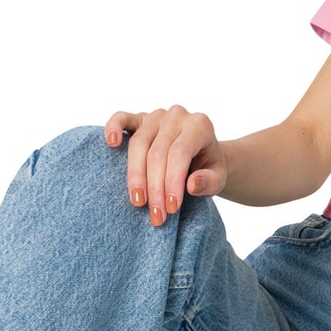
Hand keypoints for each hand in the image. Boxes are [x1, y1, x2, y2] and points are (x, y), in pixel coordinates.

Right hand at [103, 107, 228, 225]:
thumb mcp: (218, 178)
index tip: (171, 208)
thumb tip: (192, 185)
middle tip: (156, 215)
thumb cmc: (208, 167)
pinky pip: (122, 118)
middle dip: (155, 187)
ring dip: (136, 176)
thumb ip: (211, 182)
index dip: (172, 181)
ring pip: (138, 143)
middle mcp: (177, 116)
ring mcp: (156, 115)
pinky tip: (111, 144)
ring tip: (138, 202)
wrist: (202, 155)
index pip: (180, 153)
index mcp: (199, 125)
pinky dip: (113, 128)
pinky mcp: (139, 118)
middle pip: (157, 152)